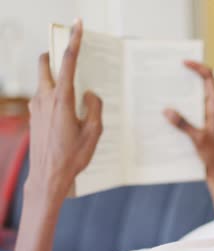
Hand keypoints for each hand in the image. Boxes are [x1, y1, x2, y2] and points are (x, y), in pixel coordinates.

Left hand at [26, 19, 102, 200]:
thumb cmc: (73, 156)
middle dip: (56, 55)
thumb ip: (95, 106)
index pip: (68, 62)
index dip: (74, 41)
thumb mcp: (94, 131)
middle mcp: (44, 98)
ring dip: (58, 79)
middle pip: (45, 63)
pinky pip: (44, 96)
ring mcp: (35, 107)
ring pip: (44, 80)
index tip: (77, 25)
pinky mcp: (33, 116)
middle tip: (72, 60)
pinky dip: (55, 95)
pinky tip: (69, 113)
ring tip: (77, 99)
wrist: (49, 177)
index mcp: (62, 99)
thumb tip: (89, 94)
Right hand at [163, 61, 213, 175]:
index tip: (184, 62)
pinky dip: (176, 107)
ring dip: (178, 92)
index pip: (210, 78)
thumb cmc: (213, 153)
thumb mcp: (198, 139)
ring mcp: (204, 114)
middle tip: (167, 72)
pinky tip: (162, 111)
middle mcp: (209, 107)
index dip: (199, 67)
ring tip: (160, 89)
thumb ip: (183, 124)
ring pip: (191, 97)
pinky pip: (186, 110)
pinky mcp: (198, 123)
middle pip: (199, 84)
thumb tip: (166, 110)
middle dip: (184, 76)